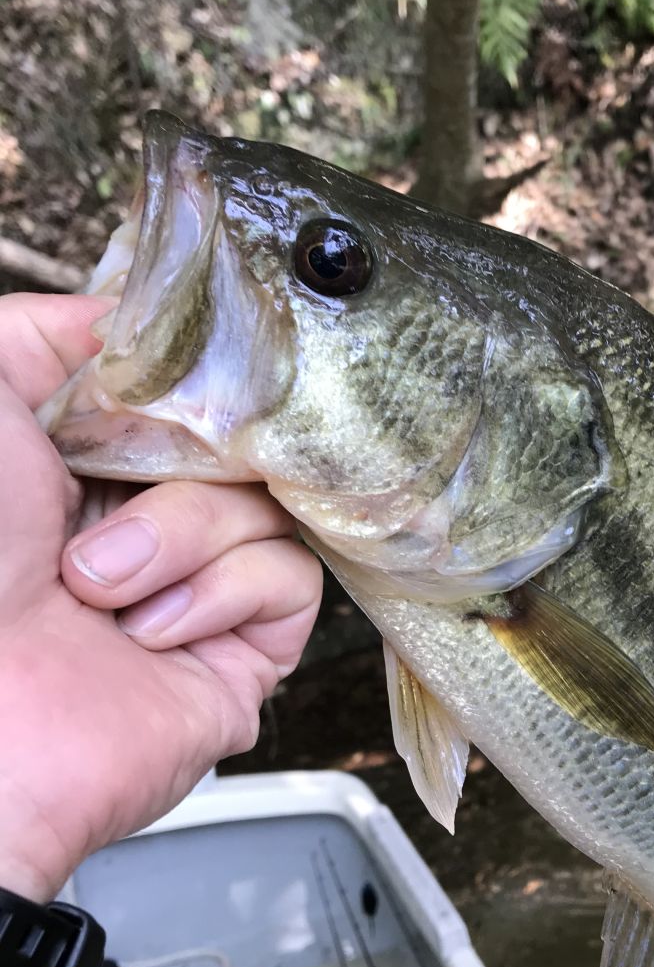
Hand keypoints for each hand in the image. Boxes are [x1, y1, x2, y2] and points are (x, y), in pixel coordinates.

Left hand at [0, 292, 321, 903]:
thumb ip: (49, 330)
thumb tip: (134, 315)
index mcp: (80, 465)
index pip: (186, 391)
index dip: (186, 382)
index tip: (168, 383)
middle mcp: (143, 521)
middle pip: (240, 436)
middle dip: (181, 455)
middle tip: (112, 483)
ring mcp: (198, 586)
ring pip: (270, 499)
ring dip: (178, 534)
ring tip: (99, 587)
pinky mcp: (245, 651)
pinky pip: (290, 575)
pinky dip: (219, 590)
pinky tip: (150, 630)